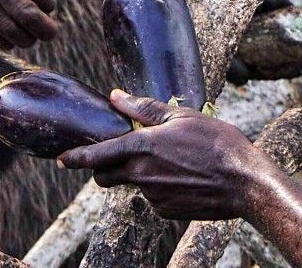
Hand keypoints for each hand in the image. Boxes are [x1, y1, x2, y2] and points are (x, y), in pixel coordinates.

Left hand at [57, 90, 271, 220]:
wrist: (246, 183)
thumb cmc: (215, 142)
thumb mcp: (179, 116)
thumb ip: (142, 108)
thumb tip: (115, 96)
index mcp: (141, 147)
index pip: (98, 155)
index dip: (76, 158)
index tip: (61, 159)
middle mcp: (142, 174)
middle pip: (105, 175)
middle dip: (102, 168)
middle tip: (115, 156)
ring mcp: (153, 195)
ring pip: (133, 184)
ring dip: (139, 174)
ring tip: (170, 162)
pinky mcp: (167, 211)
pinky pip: (152, 198)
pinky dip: (158, 188)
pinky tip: (180, 177)